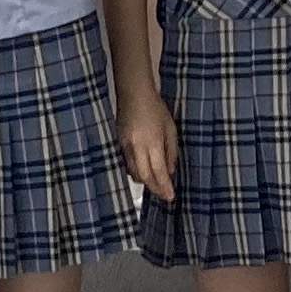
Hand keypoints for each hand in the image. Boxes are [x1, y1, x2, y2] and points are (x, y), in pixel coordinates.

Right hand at [118, 85, 179, 203]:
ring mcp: (126, 147)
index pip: (159, 172)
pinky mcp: (119, 144)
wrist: (133, 94)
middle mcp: (137, 148)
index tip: (170, 197)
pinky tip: (144, 171)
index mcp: (152, 142)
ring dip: (145, 181)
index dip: (165, 187)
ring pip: (134, 173)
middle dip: (155, 189)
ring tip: (155, 184)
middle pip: (145, 177)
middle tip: (164, 195)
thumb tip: (170, 171)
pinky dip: (136, 171)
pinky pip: (128, 165)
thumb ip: (171, 151)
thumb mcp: (170, 128)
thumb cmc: (156, 108)